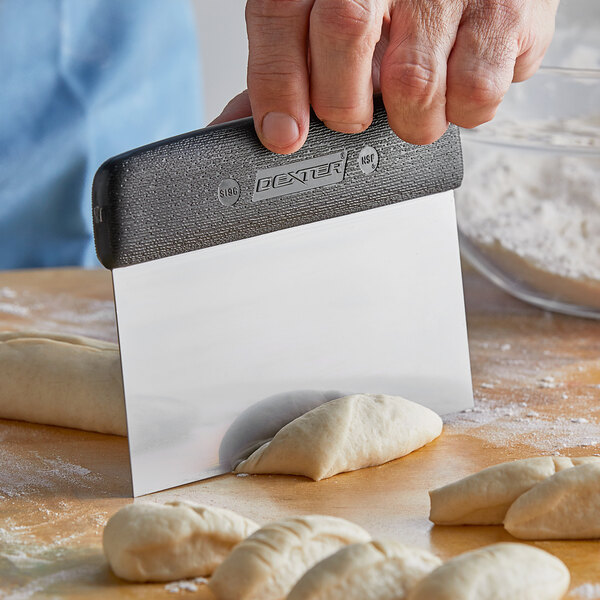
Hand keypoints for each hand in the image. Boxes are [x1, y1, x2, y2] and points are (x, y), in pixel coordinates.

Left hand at [212, 0, 558, 153]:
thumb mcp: (331, 14)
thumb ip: (291, 65)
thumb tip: (251, 130)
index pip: (281, 12)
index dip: (277, 84)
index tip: (282, 136)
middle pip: (344, 34)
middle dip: (344, 105)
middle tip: (356, 112)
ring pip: (414, 88)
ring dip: (410, 119)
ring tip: (416, 98)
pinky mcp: (509, 7)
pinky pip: (477, 95)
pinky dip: (465, 109)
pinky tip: (458, 81)